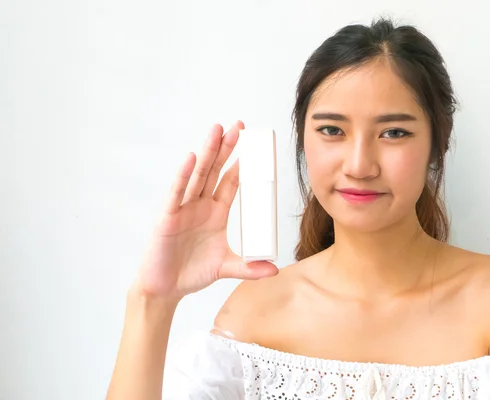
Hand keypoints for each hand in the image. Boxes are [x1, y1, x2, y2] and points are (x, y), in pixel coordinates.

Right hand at [133, 121, 278, 299]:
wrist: (166, 289)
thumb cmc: (192, 273)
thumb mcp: (226, 267)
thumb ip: (250, 268)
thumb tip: (275, 271)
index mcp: (216, 213)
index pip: (231, 182)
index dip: (242, 165)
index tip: (255, 147)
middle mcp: (200, 206)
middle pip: (215, 170)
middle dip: (226, 148)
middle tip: (238, 126)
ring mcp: (184, 209)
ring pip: (198, 175)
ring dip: (208, 152)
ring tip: (217, 130)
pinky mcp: (168, 217)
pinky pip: (177, 193)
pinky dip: (183, 175)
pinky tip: (192, 158)